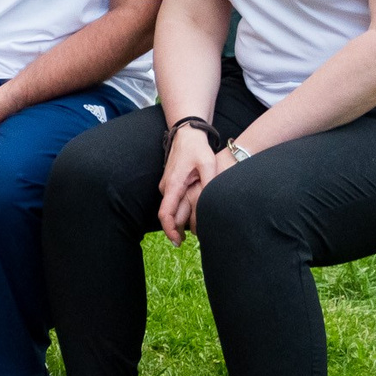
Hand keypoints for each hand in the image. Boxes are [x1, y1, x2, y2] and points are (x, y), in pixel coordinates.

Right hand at [156, 126, 226, 242]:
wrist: (187, 133)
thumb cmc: (197, 148)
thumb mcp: (208, 165)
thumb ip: (208, 184)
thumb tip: (210, 204)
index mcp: (173, 185)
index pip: (165, 214)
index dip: (170, 230)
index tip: (178, 242)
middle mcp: (166, 187)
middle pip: (169, 214)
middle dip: (178, 229)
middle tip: (194, 239)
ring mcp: (167, 185)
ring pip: (172, 208)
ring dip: (181, 219)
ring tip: (196, 229)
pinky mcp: (170, 183)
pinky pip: (173, 201)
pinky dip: (181, 210)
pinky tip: (194, 213)